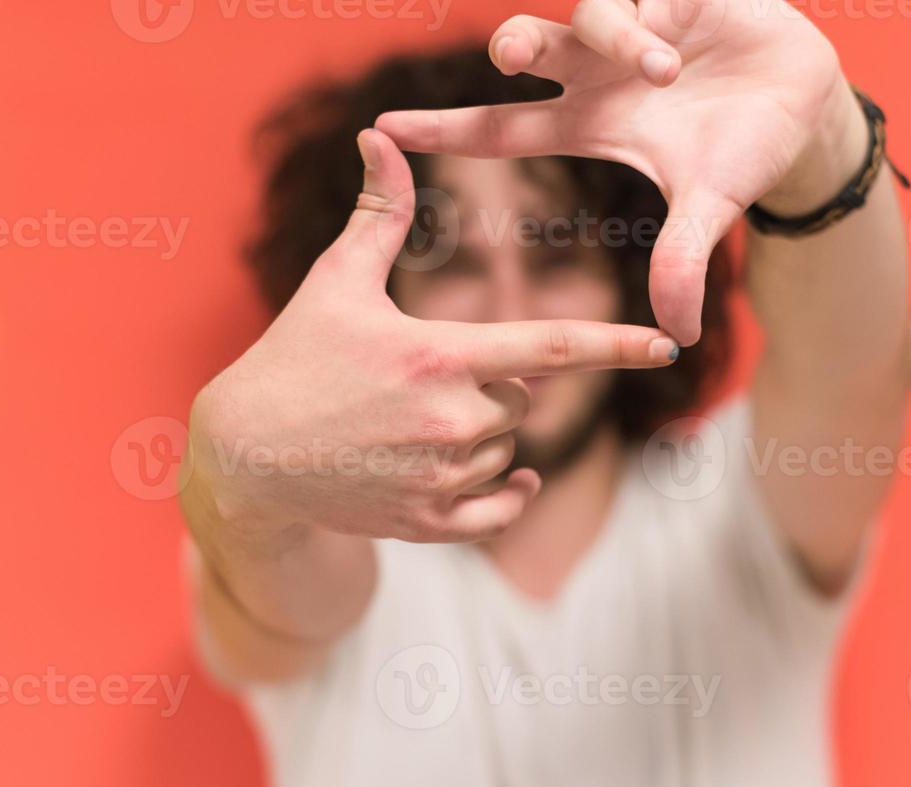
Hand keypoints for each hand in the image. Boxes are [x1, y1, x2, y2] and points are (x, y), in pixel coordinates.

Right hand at [188, 129, 678, 543]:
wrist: (244, 457)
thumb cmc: (293, 357)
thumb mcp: (336, 282)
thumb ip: (378, 214)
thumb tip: (380, 138)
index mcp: (439, 357)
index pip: (550, 349)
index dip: (616, 344)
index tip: (665, 344)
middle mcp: (450, 423)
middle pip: (521, 397)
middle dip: (491, 383)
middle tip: (423, 380)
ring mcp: (439, 479)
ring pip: (505, 448)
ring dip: (481, 435)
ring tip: (409, 425)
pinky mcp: (426, 523)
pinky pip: (498, 509)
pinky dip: (507, 493)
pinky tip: (510, 477)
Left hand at [374, 0, 866, 345]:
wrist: (806, 103)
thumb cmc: (743, 152)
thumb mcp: (710, 207)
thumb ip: (684, 260)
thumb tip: (676, 337)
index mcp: (588, 122)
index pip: (499, 128)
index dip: (443, 130)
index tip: (382, 130)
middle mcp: (598, 71)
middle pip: (529, 47)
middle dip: (515, 43)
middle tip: (516, 56)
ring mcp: (635, 27)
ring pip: (587, 14)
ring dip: (616, 37)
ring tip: (666, 71)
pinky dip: (651, 23)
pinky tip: (677, 54)